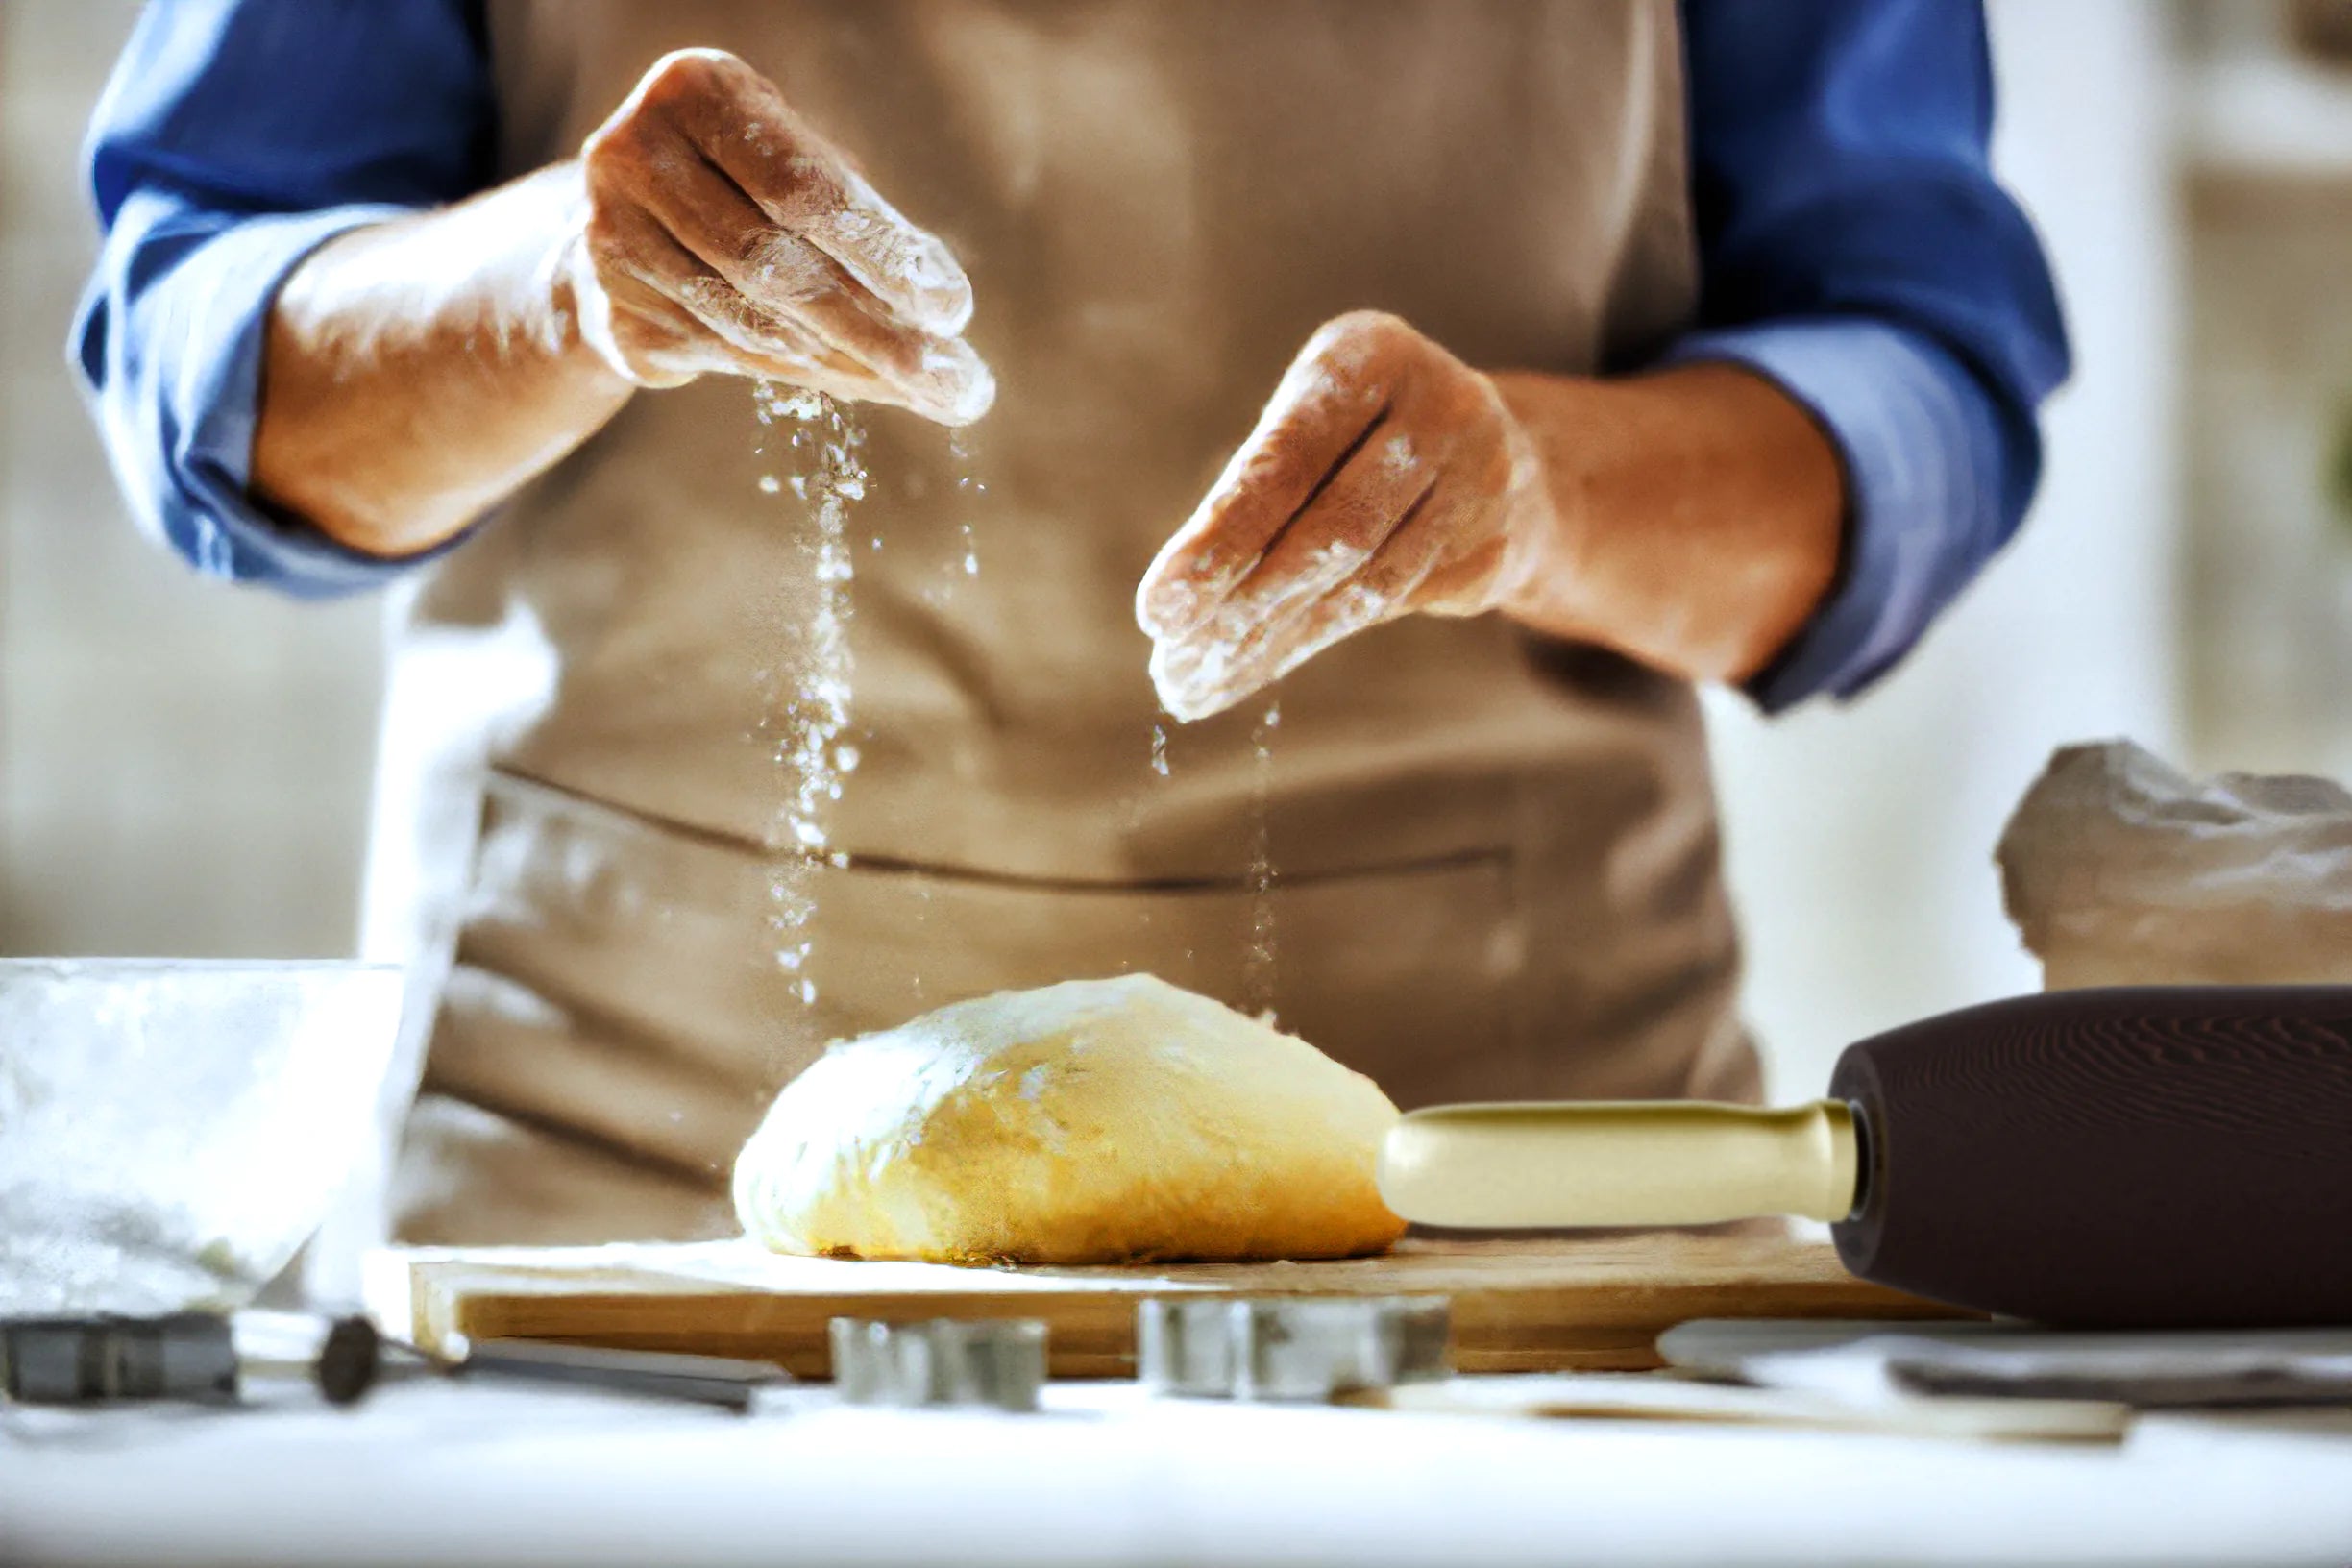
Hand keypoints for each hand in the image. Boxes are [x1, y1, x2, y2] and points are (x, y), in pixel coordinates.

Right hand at [565, 48, 992, 422]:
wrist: (629, 226)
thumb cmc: (747, 182)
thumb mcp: (802, 166)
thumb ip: (862, 220)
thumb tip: (941, 313)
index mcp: (694, 92)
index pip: (801, 186)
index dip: (882, 252)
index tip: (955, 310)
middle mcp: (634, 155)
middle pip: (775, 264)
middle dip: (880, 332)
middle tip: (961, 384)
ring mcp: (610, 237)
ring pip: (752, 321)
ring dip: (854, 364)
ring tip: (928, 389)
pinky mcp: (612, 312)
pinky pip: (726, 356)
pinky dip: (805, 375)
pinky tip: (864, 384)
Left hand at [1136, 312, 1556, 720]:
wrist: (1494, 455)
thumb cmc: (1356, 438)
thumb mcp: (1304, 429)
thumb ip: (1250, 496)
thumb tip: (1172, 609)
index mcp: (1372, 355)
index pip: (1286, 461)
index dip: (1219, 541)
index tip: (1157, 610)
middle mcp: (1439, 407)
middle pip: (1333, 530)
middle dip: (1244, 604)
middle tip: (1173, 666)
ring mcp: (1479, 480)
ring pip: (1364, 581)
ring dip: (1273, 639)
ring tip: (1200, 681)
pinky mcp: (1492, 547)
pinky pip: (1391, 606)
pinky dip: (1312, 640)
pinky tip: (1257, 668)